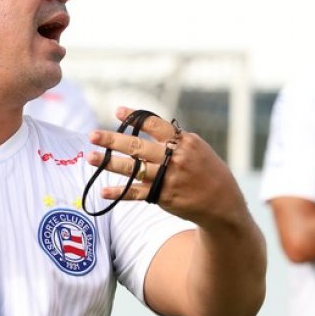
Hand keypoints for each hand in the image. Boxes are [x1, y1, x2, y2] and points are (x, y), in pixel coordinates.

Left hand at [87, 107, 247, 227]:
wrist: (223, 205)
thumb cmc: (209, 172)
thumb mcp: (198, 149)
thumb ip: (175, 139)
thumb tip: (148, 126)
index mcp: (184, 142)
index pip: (155, 125)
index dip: (135, 117)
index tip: (118, 110)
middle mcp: (174, 159)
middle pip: (137, 146)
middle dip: (112, 139)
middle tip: (92, 135)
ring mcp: (167, 178)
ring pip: (132, 169)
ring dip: (109, 163)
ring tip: (90, 157)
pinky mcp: (163, 197)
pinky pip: (136, 194)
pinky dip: (119, 193)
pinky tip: (103, 191)